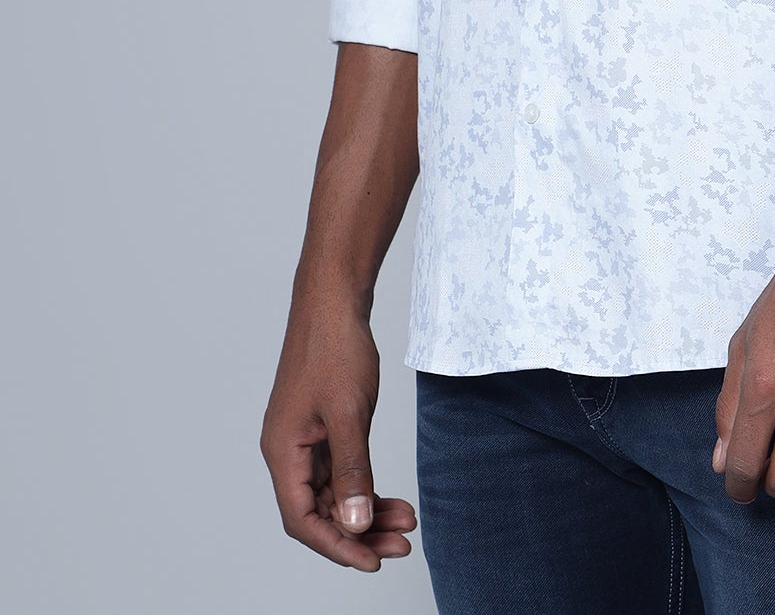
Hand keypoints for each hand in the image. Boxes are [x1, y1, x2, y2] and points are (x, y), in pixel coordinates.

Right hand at [260, 296, 416, 570]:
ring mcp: (306, 440)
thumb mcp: (349, 413)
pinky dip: (367, 486)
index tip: (373, 560)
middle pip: (320, 512)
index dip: (336, 545)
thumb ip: (352, 470)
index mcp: (282, 452)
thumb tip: (355, 523)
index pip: (302, 520)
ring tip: (407, 523)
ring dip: (368, 511)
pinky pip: (343, 472)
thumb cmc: (335, 348)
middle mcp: (289, 452)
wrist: (335, 299)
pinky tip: (393, 498)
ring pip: (335, 494)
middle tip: (402, 545)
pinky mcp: (323, 428)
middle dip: (360, 532)